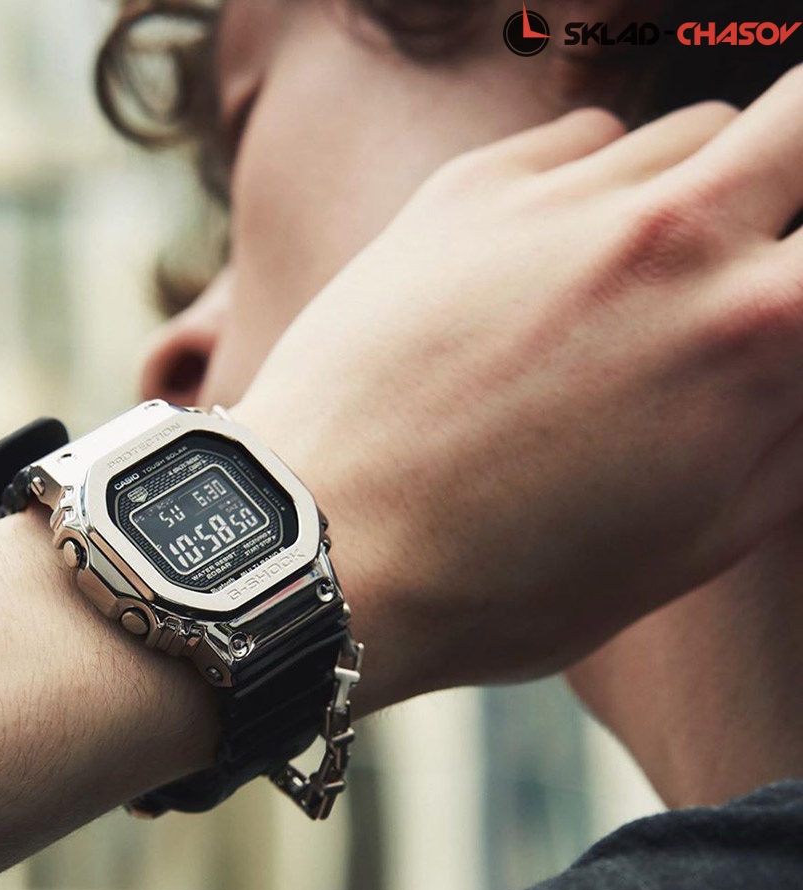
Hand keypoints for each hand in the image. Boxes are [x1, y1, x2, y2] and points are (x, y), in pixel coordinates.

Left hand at [233, 66, 802, 711]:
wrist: (326, 549)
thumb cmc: (505, 581)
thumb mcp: (698, 538)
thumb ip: (792, 429)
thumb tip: (802, 362)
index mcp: (758, 330)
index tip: (790, 290)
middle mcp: (670, 234)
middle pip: (800, 117)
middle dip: (795, 170)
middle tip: (754, 251)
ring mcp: (557, 199)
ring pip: (686, 135)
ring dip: (687, 193)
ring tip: (630, 287)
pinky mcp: (465, 189)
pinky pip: (576, 145)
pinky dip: (585, 189)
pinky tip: (544, 267)